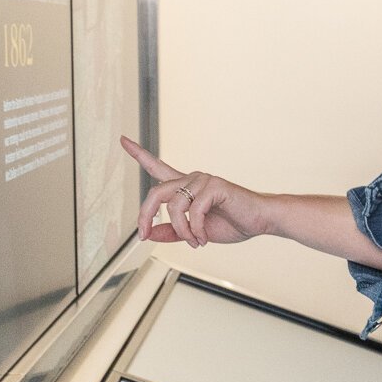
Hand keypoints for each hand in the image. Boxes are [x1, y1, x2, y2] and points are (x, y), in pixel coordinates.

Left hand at [122, 137, 269, 247]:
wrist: (259, 221)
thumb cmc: (231, 223)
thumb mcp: (193, 233)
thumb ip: (172, 232)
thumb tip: (149, 234)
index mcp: (185, 187)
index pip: (157, 167)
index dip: (139, 154)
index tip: (123, 140)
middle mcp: (191, 179)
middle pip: (155, 193)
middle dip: (145, 216)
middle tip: (143, 236)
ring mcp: (203, 181)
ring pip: (174, 206)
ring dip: (181, 230)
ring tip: (194, 241)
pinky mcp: (214, 186)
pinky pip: (193, 211)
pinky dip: (195, 229)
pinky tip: (203, 238)